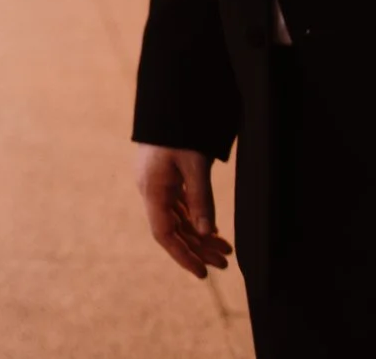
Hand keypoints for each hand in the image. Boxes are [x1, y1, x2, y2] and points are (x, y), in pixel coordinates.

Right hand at [135, 143, 232, 277]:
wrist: (168, 102)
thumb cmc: (179, 130)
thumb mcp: (194, 164)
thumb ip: (200, 199)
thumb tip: (204, 233)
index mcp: (152, 188)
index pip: (164, 233)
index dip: (182, 256)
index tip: (202, 273)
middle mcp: (150, 189)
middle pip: (173, 229)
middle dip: (198, 248)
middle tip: (225, 263)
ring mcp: (156, 183)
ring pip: (177, 219)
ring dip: (199, 236)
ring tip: (225, 250)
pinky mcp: (164, 177)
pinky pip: (178, 206)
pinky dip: (195, 220)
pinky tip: (211, 230)